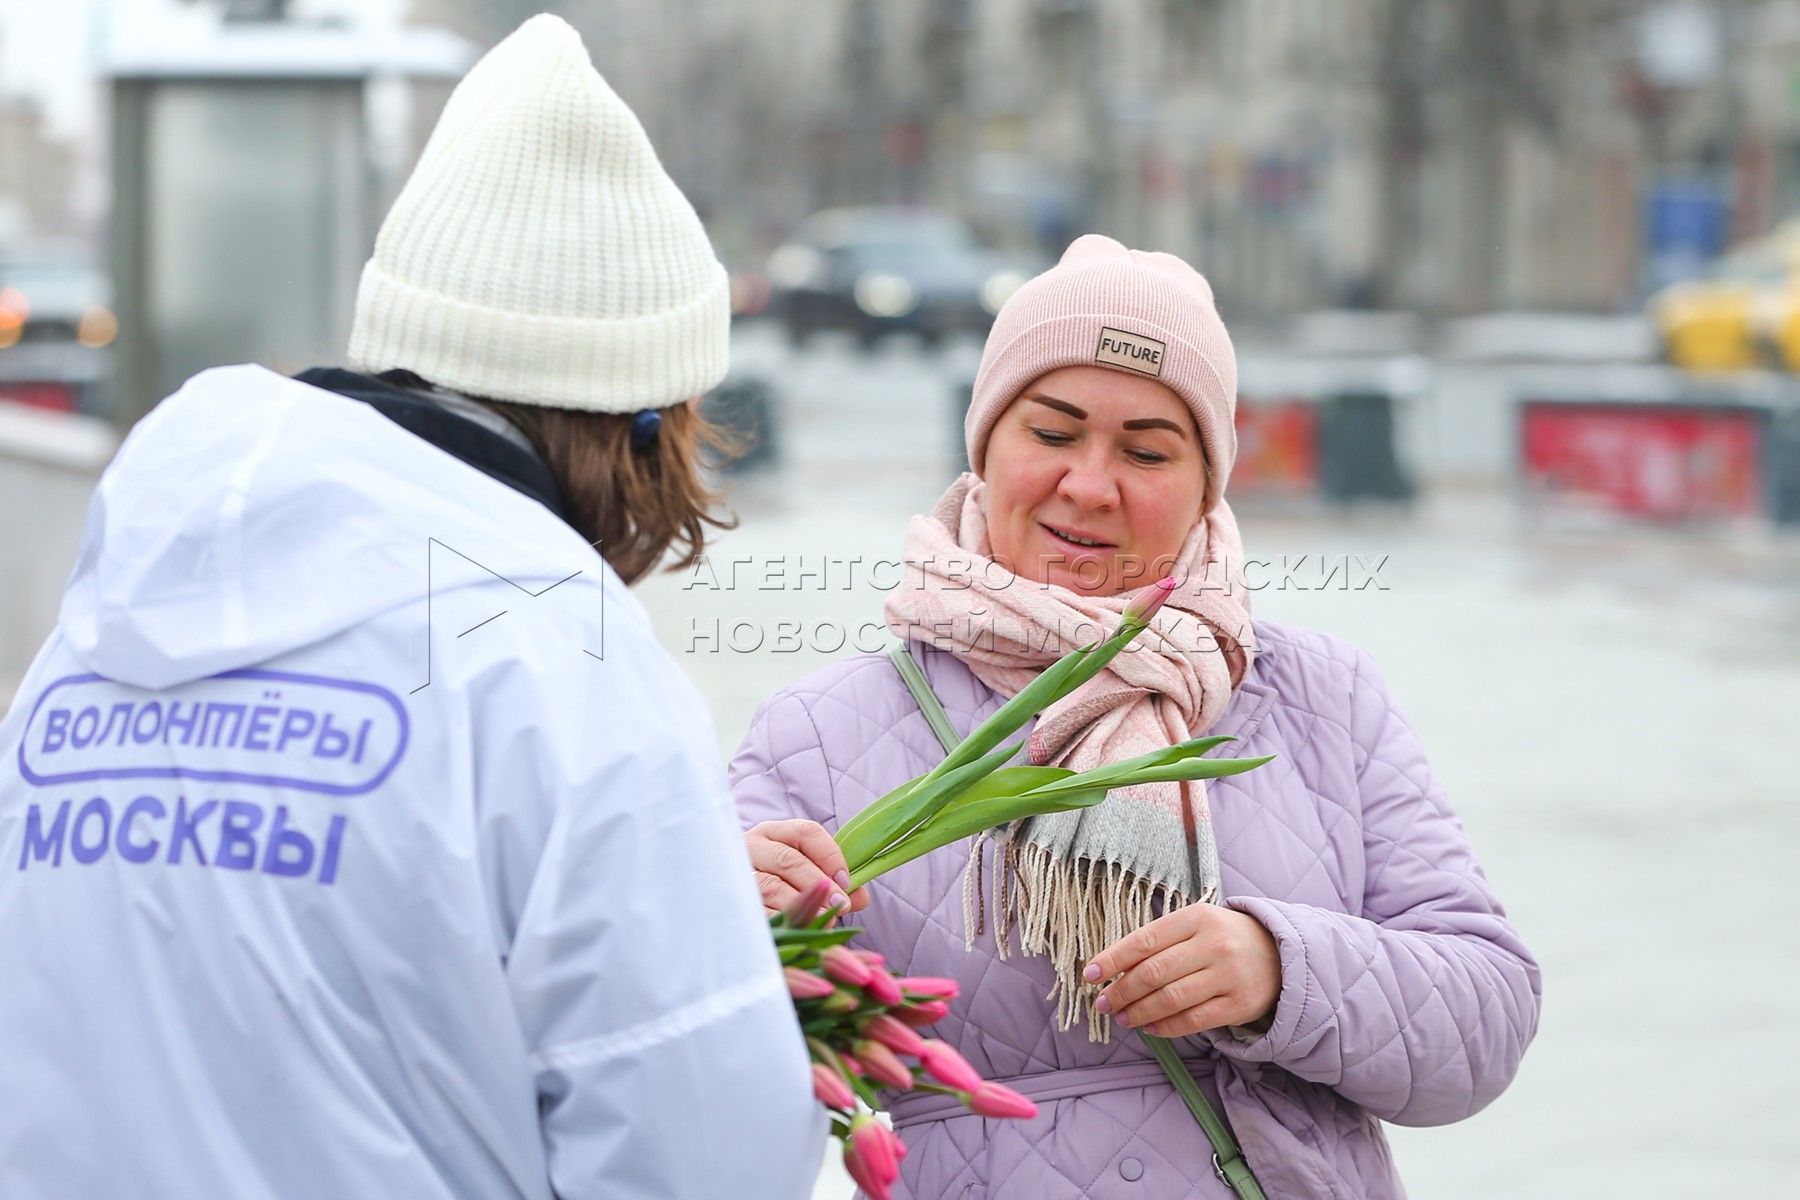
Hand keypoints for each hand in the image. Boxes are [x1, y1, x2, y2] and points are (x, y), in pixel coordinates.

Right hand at [745, 819, 869, 917]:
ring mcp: (738, 873)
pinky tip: (797, 929)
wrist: (735, 902)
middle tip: (841, 905)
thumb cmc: (782, 884)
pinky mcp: (731, 901)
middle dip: (818, 884)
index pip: (806, 833)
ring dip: (801, 904)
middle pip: (788, 859)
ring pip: (770, 885)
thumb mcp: (809, 874)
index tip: (847, 882)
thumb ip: (838, 885)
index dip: (830, 856)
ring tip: (825, 920)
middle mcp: (754, 847)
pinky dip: (779, 920)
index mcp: (776, 833)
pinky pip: (755, 910)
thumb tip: (859, 897)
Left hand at [1085, 904, 1280, 1038]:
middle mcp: (1213, 945)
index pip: (1144, 941)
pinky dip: (1166, 1027)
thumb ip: (1160, 941)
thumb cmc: (1223, 937)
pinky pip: (1193, 1020)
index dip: (1112, 960)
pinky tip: (1150, 1028)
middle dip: (1121, 991)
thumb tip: (1114, 967)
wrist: (1280, 953)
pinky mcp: (1239, 1004)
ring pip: (1171, 999)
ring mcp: (1228, 975)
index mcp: (1196, 918)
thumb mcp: (1195, 924)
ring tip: (1122, 1017)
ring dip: (1139, 1012)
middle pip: (1154, 973)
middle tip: (1103, 1002)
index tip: (1089, 974)